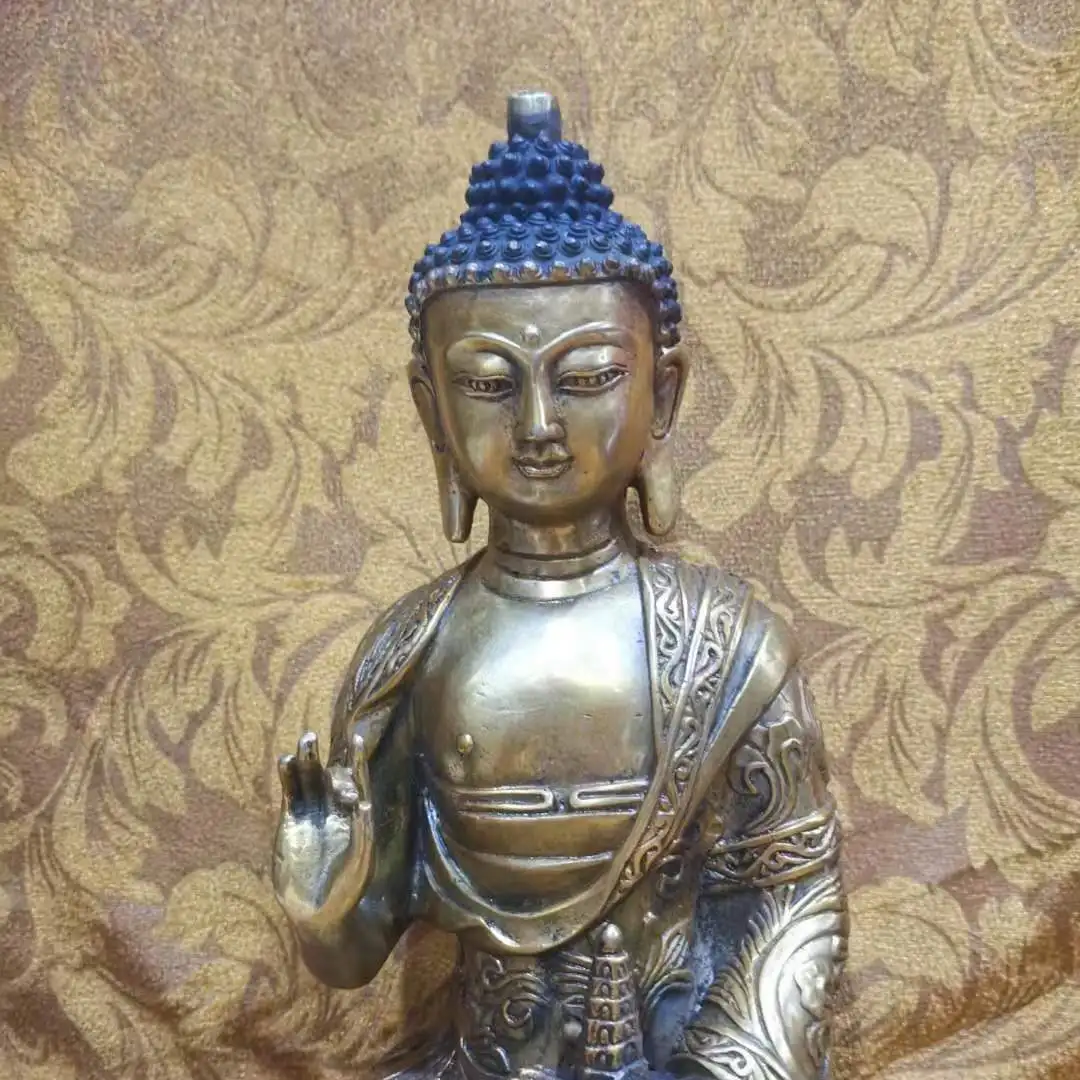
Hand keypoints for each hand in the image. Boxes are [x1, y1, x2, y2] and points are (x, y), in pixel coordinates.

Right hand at [272, 729, 373, 931]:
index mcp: (356, 815)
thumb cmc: (347, 889)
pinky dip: (288, 778)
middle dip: (325, 757)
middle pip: (330, 775)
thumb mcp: (360, 864)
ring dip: (307, 760)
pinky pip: (292, 795)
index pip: (358, 781)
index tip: (357, 739)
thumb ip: (362, 836)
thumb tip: (366, 805)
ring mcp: (312, 814)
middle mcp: (334, 809)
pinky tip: (285, 762)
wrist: (318, 911)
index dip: (356, 760)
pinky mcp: (292, 822)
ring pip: (309, 779)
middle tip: (314, 738)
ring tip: (304, 740)